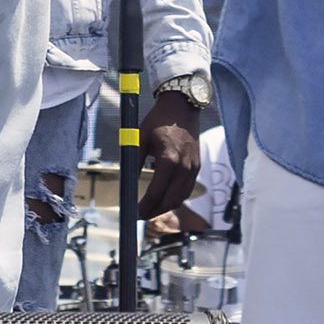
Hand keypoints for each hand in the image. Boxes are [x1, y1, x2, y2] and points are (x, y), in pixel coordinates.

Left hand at [135, 93, 206, 223]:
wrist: (182, 106)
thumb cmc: (159, 120)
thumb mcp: (140, 139)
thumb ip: (133, 162)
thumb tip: (126, 184)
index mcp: (169, 160)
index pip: (156, 194)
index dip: (143, 207)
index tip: (133, 214)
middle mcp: (185, 167)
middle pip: (170, 201)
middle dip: (154, 212)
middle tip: (140, 216)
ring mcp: (193, 168)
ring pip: (180, 198)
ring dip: (165, 207)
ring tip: (150, 210)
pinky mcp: (197, 167)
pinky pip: (187, 190)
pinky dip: (175, 198)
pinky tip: (164, 198)